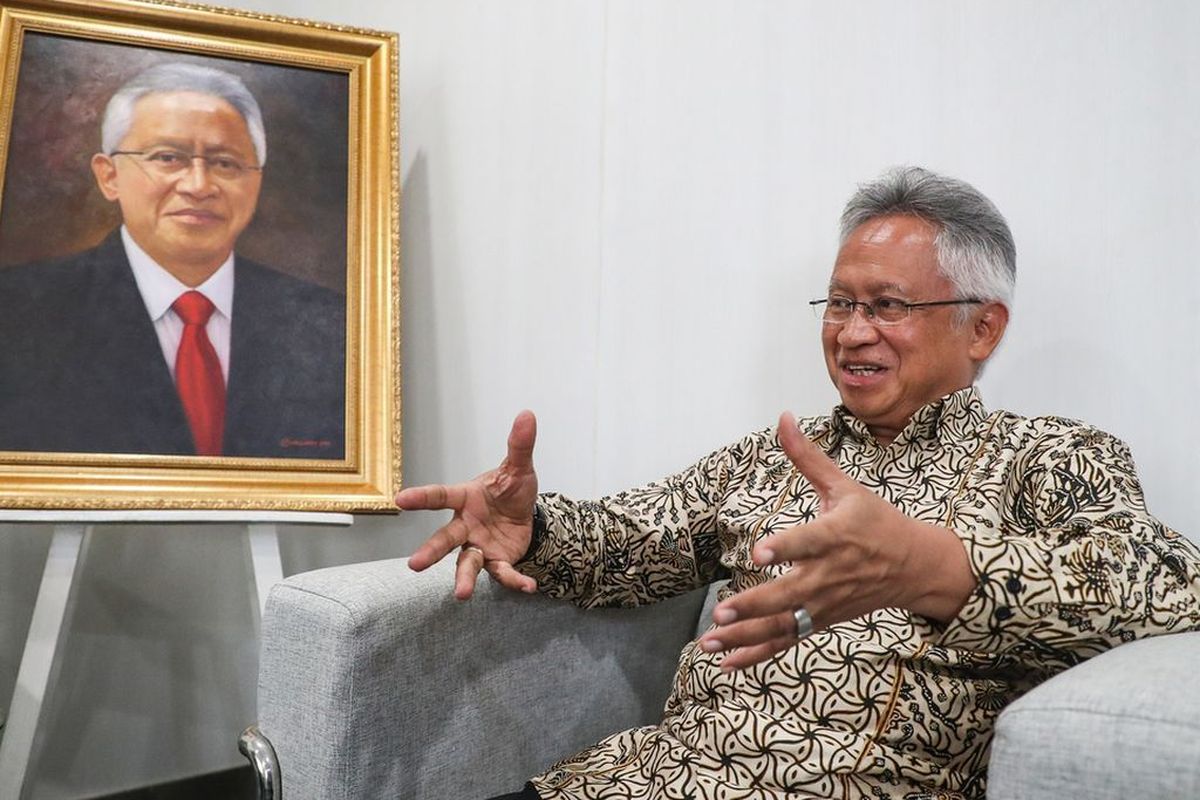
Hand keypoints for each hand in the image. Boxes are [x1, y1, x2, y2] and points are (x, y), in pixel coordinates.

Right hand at [397, 410, 539, 599]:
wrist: (527, 515)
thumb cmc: (510, 490)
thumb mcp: (519, 467)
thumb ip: (519, 445)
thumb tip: (527, 414)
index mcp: (465, 498)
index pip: (440, 496)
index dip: (421, 497)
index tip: (399, 499)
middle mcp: (466, 525)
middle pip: (445, 538)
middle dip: (430, 551)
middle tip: (414, 565)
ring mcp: (478, 545)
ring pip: (466, 563)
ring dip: (464, 579)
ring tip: (461, 594)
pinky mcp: (495, 561)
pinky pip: (502, 573)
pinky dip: (514, 580)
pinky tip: (527, 586)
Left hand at [697, 411, 974, 670]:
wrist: (915, 567)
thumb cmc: (875, 521)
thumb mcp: (844, 485)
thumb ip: (807, 456)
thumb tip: (782, 417)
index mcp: (836, 535)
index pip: (808, 543)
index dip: (784, 548)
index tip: (759, 553)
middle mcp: (829, 573)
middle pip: (789, 594)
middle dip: (754, 605)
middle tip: (721, 611)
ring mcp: (824, 603)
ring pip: (782, 624)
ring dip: (744, 635)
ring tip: (709, 641)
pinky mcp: (820, 621)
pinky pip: (785, 641)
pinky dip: (756, 654)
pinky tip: (724, 662)